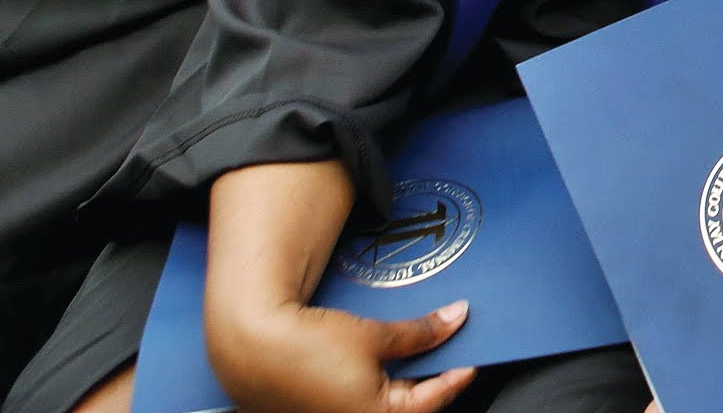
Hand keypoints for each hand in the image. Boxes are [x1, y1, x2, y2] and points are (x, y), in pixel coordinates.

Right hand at [203, 297, 472, 412]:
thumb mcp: (373, 335)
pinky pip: (361, 405)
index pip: (436, 398)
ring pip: (386, 406)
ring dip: (404, 383)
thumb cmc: (306, 347)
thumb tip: (456, 318)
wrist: (248, 347)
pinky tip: (382, 364)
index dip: (458, 372)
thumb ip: (421, 333)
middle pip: (411, 407)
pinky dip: (378, 387)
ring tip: (416, 352)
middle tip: (447, 350)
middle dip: (431, 379)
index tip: (473, 353)